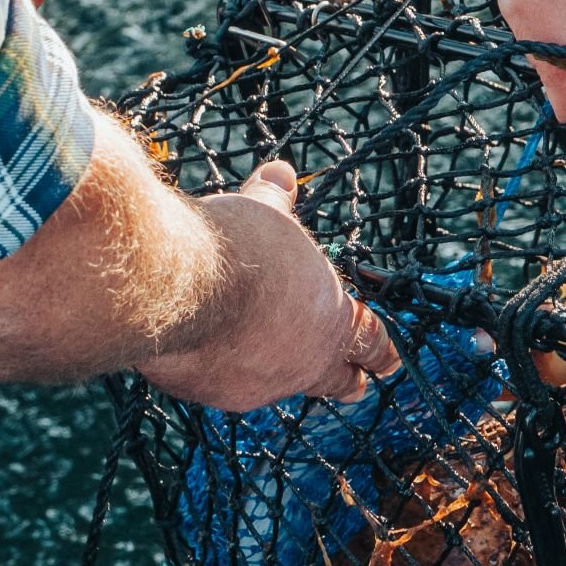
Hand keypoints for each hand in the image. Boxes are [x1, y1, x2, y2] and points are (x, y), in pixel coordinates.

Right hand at [137, 160, 399, 412]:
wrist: (177, 288)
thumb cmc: (232, 248)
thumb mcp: (262, 214)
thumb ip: (274, 199)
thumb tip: (282, 173)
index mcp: (330, 319)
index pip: (368, 342)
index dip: (379, 349)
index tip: (388, 360)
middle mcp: (302, 363)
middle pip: (336, 381)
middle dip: (346, 380)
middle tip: (357, 385)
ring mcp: (257, 385)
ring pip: (277, 384)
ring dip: (279, 373)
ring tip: (278, 367)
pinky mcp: (212, 393)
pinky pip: (225, 383)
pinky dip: (224, 370)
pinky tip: (210, 352)